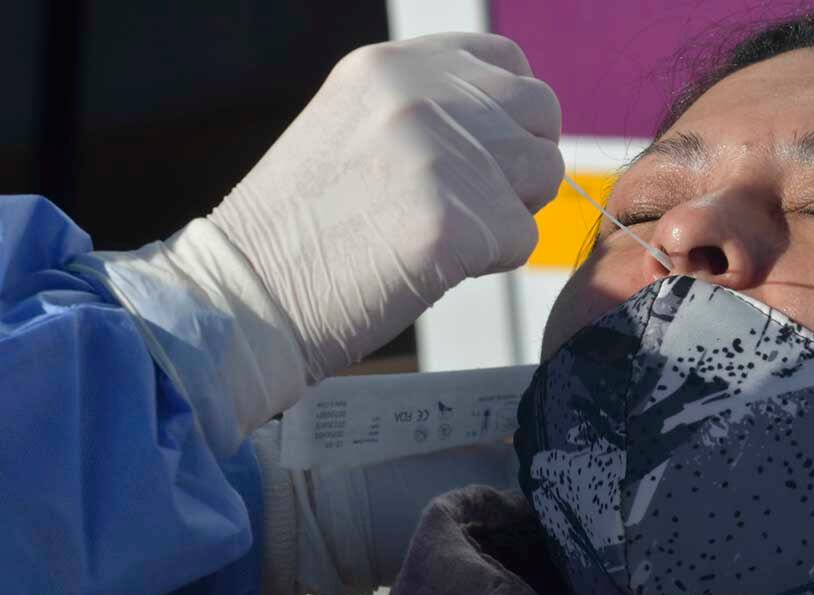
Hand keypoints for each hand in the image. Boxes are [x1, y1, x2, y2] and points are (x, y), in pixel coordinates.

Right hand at [210, 33, 563, 379]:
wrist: (251, 294)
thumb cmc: (304, 226)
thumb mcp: (356, 125)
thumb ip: (431, 109)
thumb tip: (512, 125)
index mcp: (394, 64)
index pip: (508, 63)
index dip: (511, 116)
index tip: (486, 156)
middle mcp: (422, 94)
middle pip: (540, 114)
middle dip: (520, 164)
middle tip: (470, 205)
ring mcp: (441, 153)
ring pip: (544, 173)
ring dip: (509, 211)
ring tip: (444, 233)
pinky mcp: (456, 220)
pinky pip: (523, 237)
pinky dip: (491, 261)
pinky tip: (433, 264)